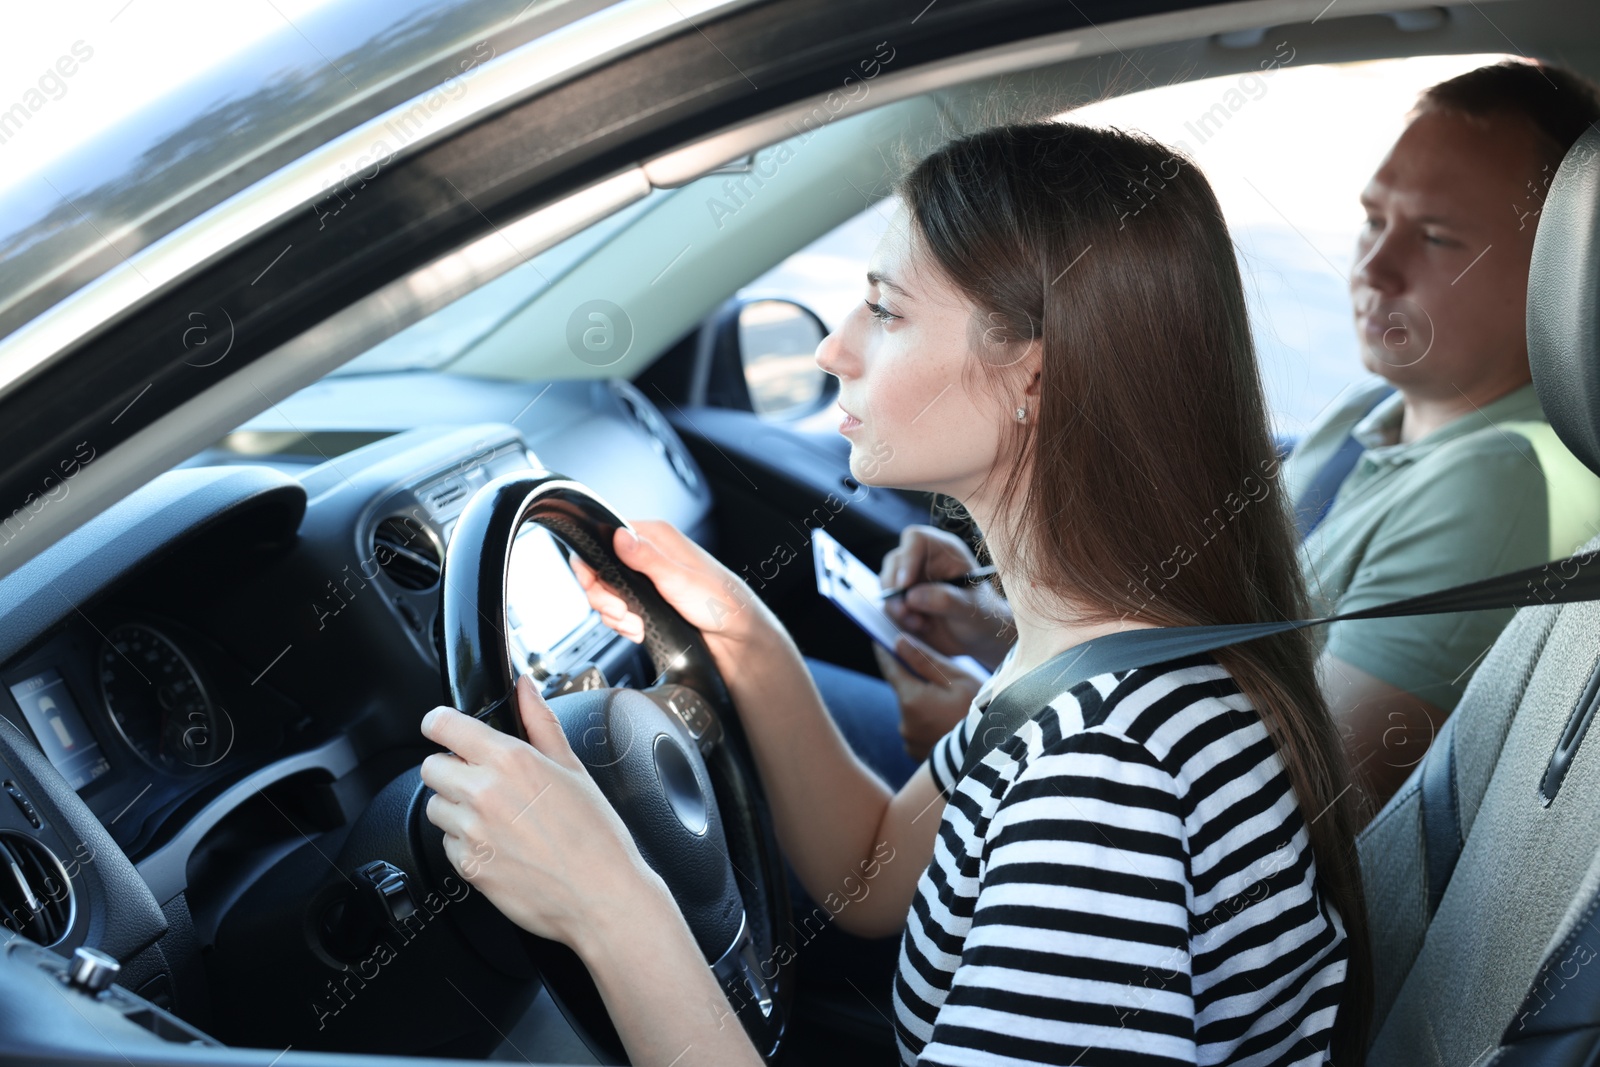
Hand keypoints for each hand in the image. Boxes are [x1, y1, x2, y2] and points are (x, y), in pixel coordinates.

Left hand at [418, 674, 666, 950]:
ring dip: (456, 808)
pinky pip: (447, 844)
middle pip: (431, 767)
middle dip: (451, 770)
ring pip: (436, 807)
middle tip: (483, 782)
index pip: (443, 725)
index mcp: (510, 760)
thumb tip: (524, 687)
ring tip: (497, 819)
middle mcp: (484, 793)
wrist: (602, 898)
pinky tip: (500, 846)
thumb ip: (540, 721)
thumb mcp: (573, 768)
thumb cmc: (596, 836)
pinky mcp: (467, 866)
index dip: (440, 724)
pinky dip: (465, 844)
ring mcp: (471, 832)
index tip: (444, 728)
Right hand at [569, 520, 777, 661]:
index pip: (604, 537)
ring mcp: (646, 577)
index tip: (597, 586)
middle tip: (620, 612)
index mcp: (656, 537)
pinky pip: (620, 609)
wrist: (733, 635)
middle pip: (601, 569)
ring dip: (615, 614)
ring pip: (608, 592)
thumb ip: (647, 558)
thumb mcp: (679, 580)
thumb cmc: (718, 602)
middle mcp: (648, 554)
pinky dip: (624, 623)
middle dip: (604, 597)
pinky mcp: (647, 599)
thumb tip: (619, 535)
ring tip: (635, 625)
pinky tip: (639, 629)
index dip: (593, 564)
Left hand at [873, 633, 985, 761]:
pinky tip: (947, 723)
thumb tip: (898, 642)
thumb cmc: (979, 712)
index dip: (886, 653)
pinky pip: (917, 730)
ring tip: (950, 706)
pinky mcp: (916, 754)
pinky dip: (928, 723)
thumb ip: (925, 661)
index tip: (880, 639)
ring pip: (911, 711)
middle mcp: (904, 722)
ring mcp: (910, 741)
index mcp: (912, 700)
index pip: (890, 669)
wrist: (993, 752)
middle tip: (939, 679)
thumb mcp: (958, 680)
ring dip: (923, 705)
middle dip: (916, 683)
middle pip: (904, 692)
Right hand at [880, 525, 1015, 669]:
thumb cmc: (982, 615)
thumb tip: (912, 596)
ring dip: (896, 606)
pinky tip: (919, 626)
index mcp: (945, 550)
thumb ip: (946, 600)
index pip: (916, 539)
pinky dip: (898, 617)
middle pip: (895, 561)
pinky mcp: (903, 598)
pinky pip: (888, 603)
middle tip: (907, 613)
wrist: (978, 636)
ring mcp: (911, 578)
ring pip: (887, 583)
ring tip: (920, 624)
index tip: (905, 585)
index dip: (907, 558)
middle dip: (895, 589)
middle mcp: (924, 560)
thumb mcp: (971, 608)